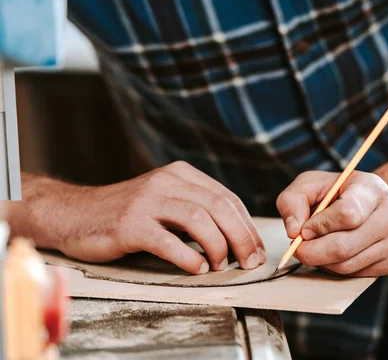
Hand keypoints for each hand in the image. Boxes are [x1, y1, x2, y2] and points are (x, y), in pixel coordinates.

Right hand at [18, 162, 264, 273]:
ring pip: (198, 219)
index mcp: (181, 175)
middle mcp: (166, 182)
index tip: (256, 249)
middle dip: (241, 236)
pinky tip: (198, 268)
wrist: (74, 213)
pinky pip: (168, 241)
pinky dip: (189, 257)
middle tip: (250, 261)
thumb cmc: (126, 213)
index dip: (247, 225)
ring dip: (219, 246)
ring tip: (222, 265)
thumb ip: (195, 209)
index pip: (227, 198)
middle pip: (218, 206)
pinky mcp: (130, 224)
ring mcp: (147, 201)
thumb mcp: (165, 200)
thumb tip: (236, 235)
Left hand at [276, 171, 387, 276]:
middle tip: (298, 248)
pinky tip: (332, 253)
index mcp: (372, 190)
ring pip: (346, 265)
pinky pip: (353, 274)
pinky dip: (335, 268)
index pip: (347, 214)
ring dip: (321, 261)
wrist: (375, 202)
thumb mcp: (312, 184)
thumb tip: (293, 231)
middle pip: (344, 247)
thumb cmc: (340, 192)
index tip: (304, 229)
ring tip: (316, 247)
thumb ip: (293, 200)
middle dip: (313, 252)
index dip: (320, 226)